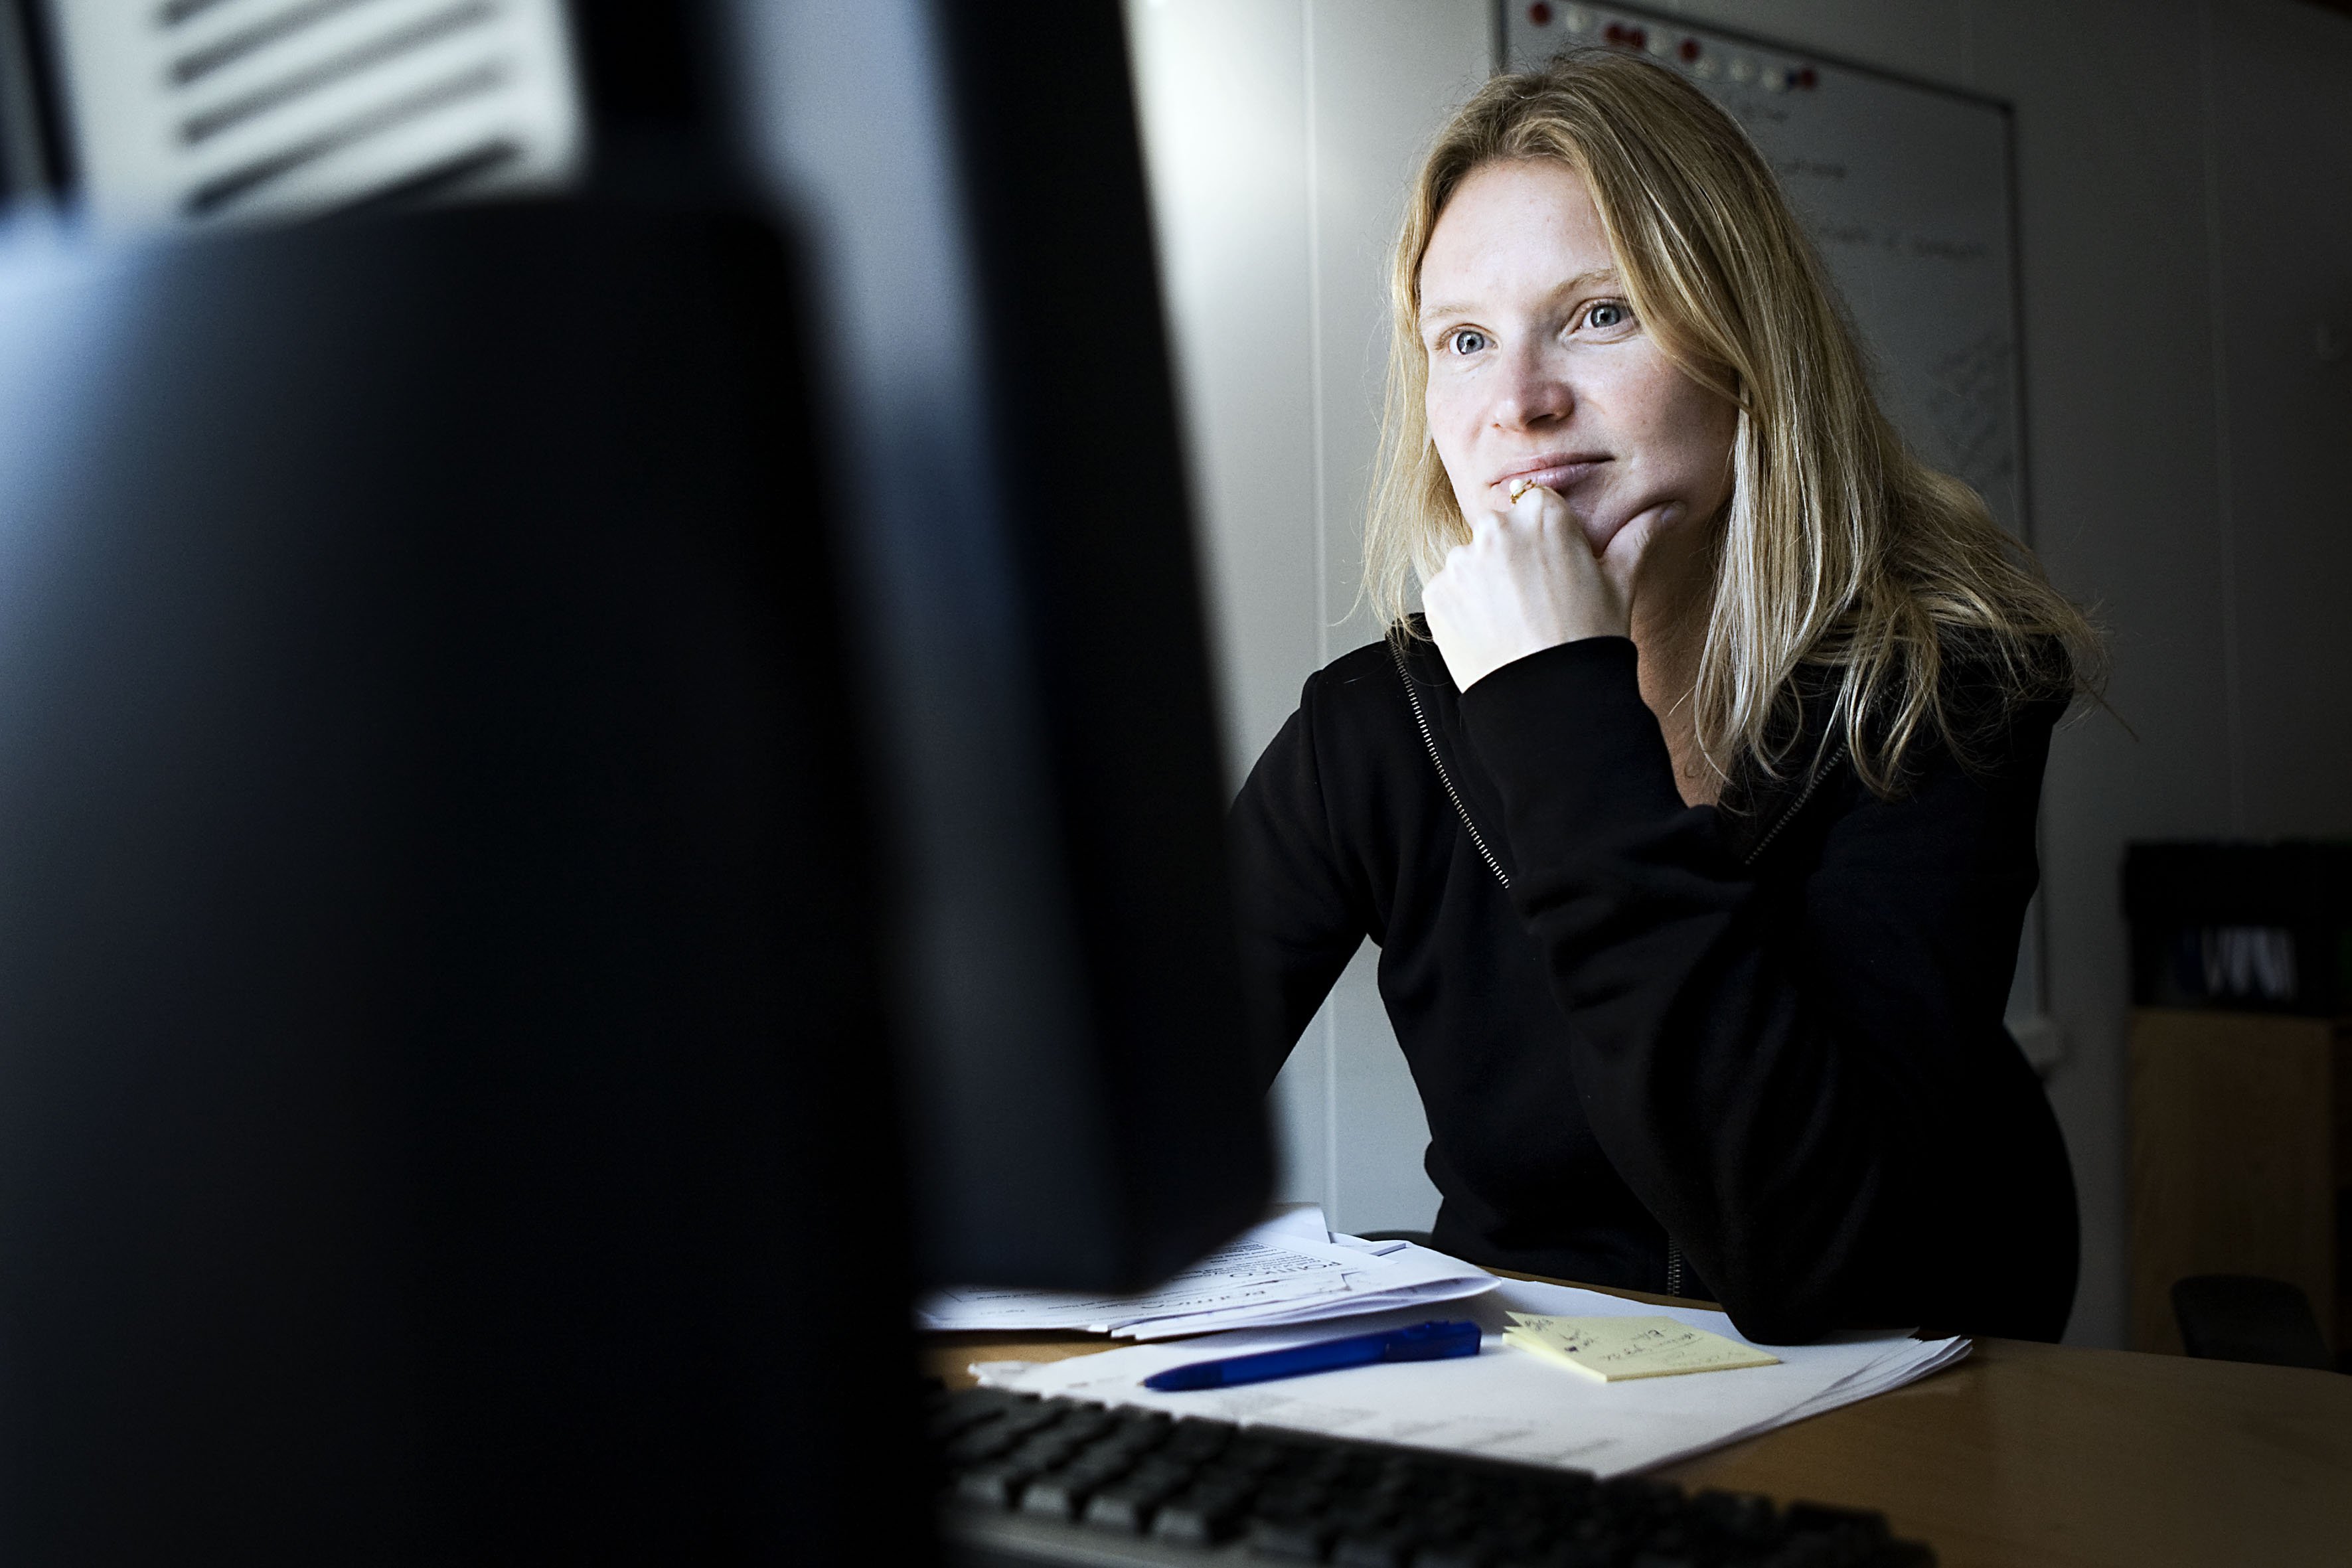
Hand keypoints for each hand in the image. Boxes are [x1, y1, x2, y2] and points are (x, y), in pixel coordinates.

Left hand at [1421, 485, 1678, 691]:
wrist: (1549, 698)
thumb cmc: (1590, 637)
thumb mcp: (1620, 583)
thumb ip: (1638, 535)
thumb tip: (1670, 508)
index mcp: (1542, 515)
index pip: (1537, 504)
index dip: (1547, 537)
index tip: (1555, 568)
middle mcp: (1494, 529)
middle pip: (1501, 531)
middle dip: (1514, 557)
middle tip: (1536, 601)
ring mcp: (1460, 562)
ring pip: (1472, 561)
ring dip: (1487, 583)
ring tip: (1514, 622)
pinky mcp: (1436, 595)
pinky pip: (1451, 592)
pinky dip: (1465, 609)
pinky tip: (1492, 634)